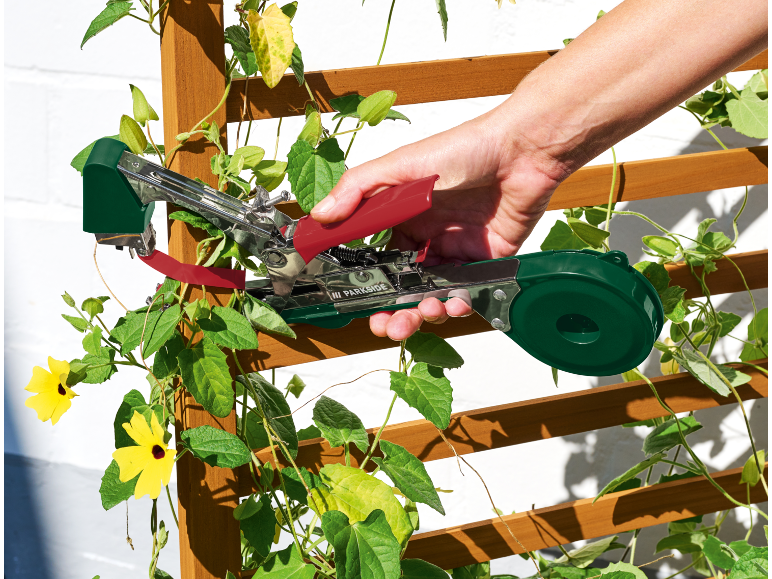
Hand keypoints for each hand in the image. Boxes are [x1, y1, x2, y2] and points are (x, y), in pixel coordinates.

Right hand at [311, 109, 564, 339]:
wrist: (522, 152)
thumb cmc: (463, 149)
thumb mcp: (401, 165)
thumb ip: (358, 190)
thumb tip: (320, 217)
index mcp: (405, 214)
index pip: (382, 259)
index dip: (371, 284)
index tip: (358, 304)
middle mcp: (430, 235)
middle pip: (407, 284)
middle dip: (396, 311)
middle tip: (388, 327)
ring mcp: (458, 249)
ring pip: (435, 294)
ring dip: (425, 310)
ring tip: (424, 311)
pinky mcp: (488, 259)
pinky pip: (468, 291)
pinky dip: (458, 304)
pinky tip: (453, 304)